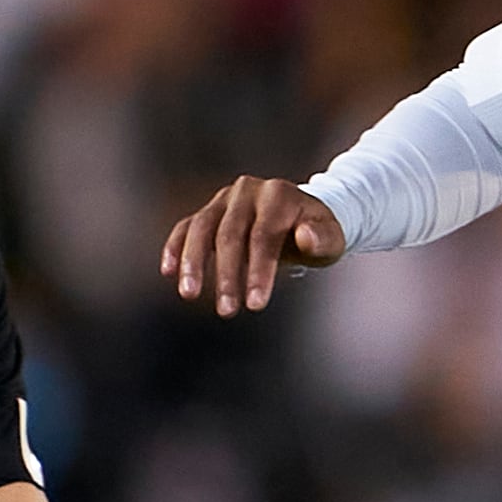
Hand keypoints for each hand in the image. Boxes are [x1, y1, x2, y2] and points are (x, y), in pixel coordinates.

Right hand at [159, 177, 346, 316]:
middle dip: (227, 275)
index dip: (259, 270)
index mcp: (279, 194)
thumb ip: (322, 239)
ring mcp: (225, 199)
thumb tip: (305, 237)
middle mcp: (248, 191)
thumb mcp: (332, 239)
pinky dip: (175, 248)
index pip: (264, 235)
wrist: (301, 218)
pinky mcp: (210, 211)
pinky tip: (168, 273)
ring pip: (201, 228)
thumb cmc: (318, 234)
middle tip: (227, 311)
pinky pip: (187, 227)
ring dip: (193, 262)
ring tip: (189, 295)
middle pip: (230, 233)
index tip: (256, 305)